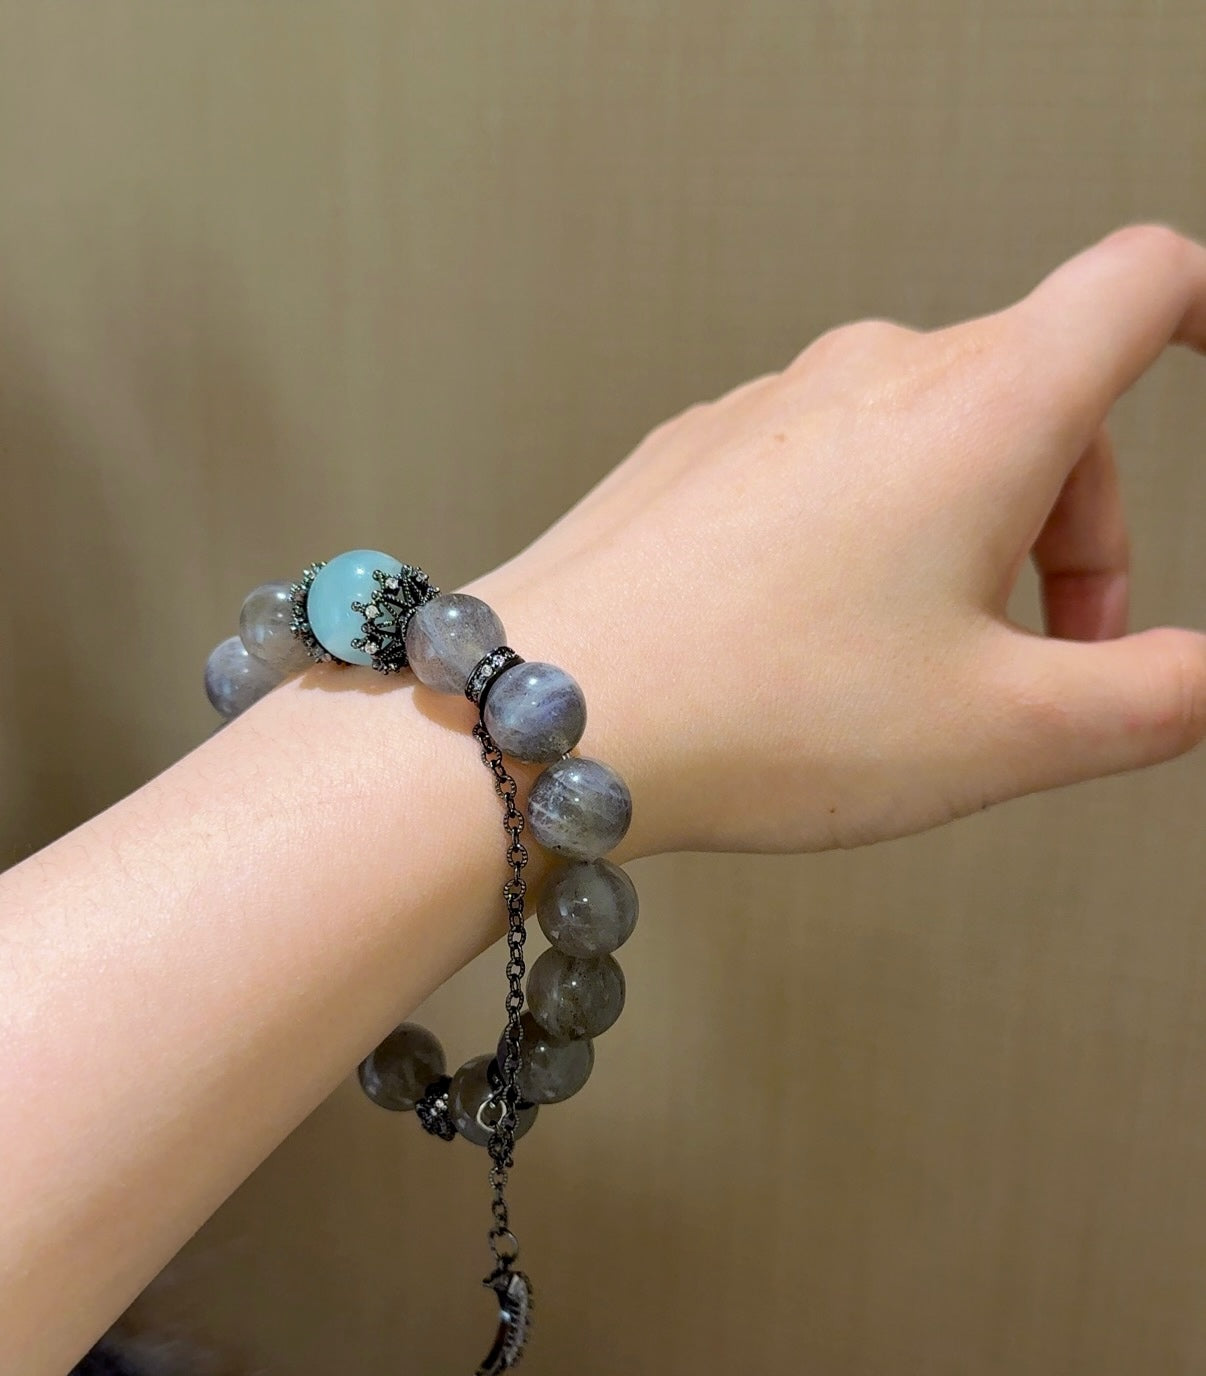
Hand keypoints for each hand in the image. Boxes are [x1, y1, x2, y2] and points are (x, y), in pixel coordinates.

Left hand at [474, 225, 1205, 856]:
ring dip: (968, 535)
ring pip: (928, 434)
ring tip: (919, 665)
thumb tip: (1196, 678)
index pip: (1138, 288)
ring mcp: (771, 403)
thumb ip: (1144, 700)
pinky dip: (866, 532)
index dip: (1200, 310)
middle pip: (1041, 395)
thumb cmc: (756, 712)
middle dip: (1076, 527)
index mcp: (980, 411)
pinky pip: (825, 462)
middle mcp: (873, 375)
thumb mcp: (1000, 733)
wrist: (542, 714)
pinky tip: (815, 640)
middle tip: (1047, 656)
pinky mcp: (699, 449)